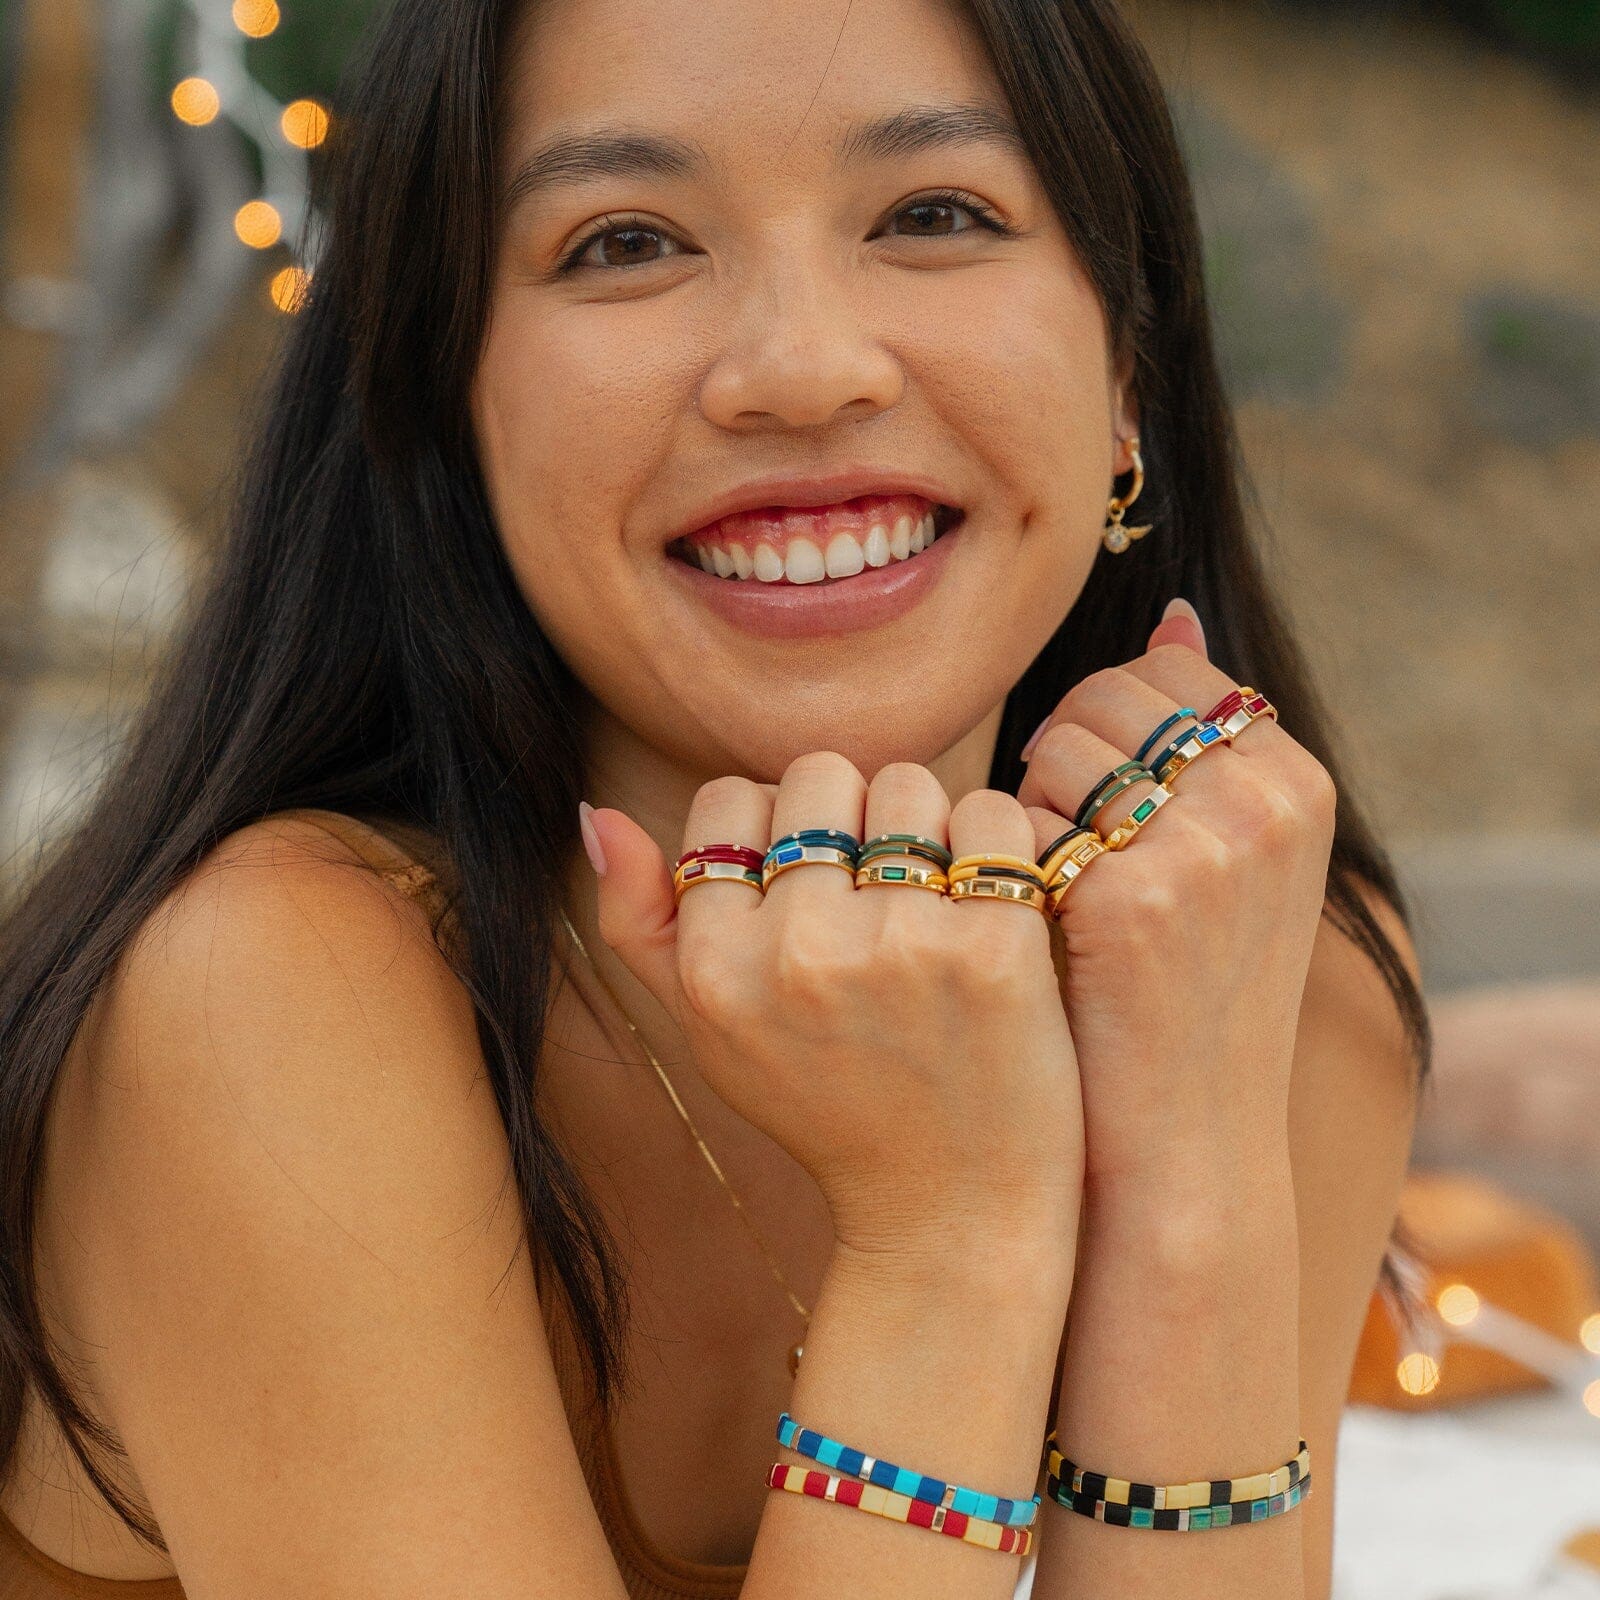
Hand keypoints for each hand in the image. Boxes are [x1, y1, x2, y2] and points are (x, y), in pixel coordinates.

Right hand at [582, 754, 1085, 1265]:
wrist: (948, 1205)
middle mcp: (800, 955)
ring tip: (932, 894)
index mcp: (717, 971)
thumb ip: (640, 924)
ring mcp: (900, 948)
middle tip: (874, 885)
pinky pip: (992, 816)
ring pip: (906, 783)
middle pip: (820, 775)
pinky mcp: (994, 948)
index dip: (773, 825)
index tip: (807, 880)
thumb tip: (596, 815)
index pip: (730, 799)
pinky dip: (997, 841)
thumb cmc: (824, 1105)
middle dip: (849, 813)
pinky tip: (989, 900)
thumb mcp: (706, 1031)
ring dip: (924, 823)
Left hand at [1016, 600, 1337, 1204]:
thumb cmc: (1181, 993)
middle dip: (1058, 750)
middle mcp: (1265, 800)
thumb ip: (1199, 736)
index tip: (1091, 796)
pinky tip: (1031, 914)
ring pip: (1058, 742)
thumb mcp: (1224, 856)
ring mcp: (1206, 844)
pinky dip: (1007, 852)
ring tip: (1046, 880)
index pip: (1166, 675)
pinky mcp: (1132, 892)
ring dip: (1027, 799)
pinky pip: (1021, 809)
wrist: (1181, 1141)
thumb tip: (1171, 606)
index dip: (1102, 725)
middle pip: (1106, 694)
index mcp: (1296, 782)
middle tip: (1056, 837)